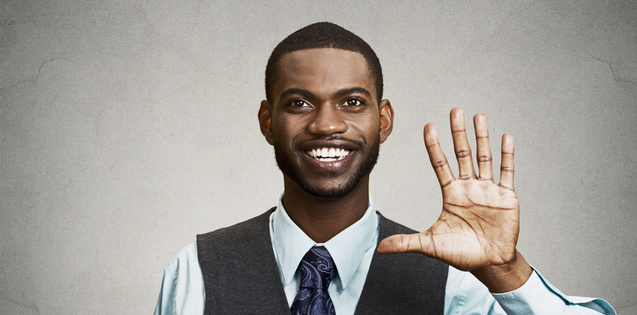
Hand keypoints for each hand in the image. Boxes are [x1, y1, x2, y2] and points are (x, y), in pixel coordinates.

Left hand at [377, 107, 531, 291]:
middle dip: (458, 133)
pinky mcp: (506, 196)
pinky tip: (505, 136)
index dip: (434, 146)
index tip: (429, 126)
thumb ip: (407, 243)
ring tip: (478, 116)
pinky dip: (507, 154)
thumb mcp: (431, 246)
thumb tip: (380, 248)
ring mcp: (488, 190)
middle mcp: (469, 187)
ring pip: (484, 157)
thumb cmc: (461, 253)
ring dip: (482, 137)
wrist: (490, 264)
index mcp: (451, 194)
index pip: (440, 164)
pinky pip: (507, 171)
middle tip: (455, 110)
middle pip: (462, 154)